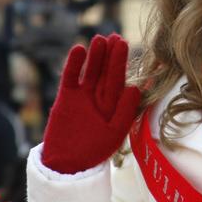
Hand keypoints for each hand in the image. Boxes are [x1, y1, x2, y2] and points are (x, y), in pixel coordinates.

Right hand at [41, 33, 141, 173]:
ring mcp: (82, 96)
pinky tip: (78, 48)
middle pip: (106, 71)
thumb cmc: (94, 151)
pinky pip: (70, 77)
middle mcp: (99, 97)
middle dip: (110, 55)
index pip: (119, 79)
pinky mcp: (66, 98)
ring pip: (90, 71)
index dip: (121, 62)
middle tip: (115, 37)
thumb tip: (135, 88)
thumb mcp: (114, 133)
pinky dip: (74, 64)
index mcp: (114, 104)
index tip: (125, 44)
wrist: (67, 164)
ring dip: (95, 56)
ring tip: (99, 39)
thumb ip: (126, 111)